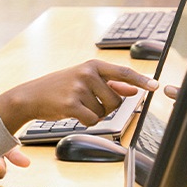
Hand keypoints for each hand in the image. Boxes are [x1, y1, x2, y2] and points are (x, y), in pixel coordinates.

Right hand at [0, 59, 158, 131]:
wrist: (31, 96)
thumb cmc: (60, 87)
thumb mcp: (84, 80)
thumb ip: (110, 83)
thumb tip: (134, 88)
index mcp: (93, 65)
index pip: (123, 72)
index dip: (141, 80)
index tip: (155, 86)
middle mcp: (87, 73)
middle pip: (116, 100)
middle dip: (107, 107)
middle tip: (90, 103)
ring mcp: (78, 88)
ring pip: (104, 112)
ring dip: (94, 115)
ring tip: (78, 106)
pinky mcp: (71, 103)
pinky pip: (92, 120)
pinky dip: (86, 122)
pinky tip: (73, 114)